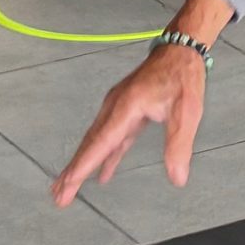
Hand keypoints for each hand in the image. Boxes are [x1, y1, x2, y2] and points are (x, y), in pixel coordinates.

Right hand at [53, 43, 207, 204]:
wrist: (180, 49)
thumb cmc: (182, 77)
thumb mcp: (186, 111)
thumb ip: (178, 145)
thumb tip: (177, 178)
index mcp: (125, 107)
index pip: (100, 142)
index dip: (84, 165)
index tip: (68, 183)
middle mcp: (115, 108)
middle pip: (90, 144)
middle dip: (73, 170)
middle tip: (58, 195)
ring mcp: (117, 108)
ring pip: (96, 141)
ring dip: (82, 164)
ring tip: (68, 186)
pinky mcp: (125, 111)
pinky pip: (110, 137)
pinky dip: (103, 155)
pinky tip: (102, 172)